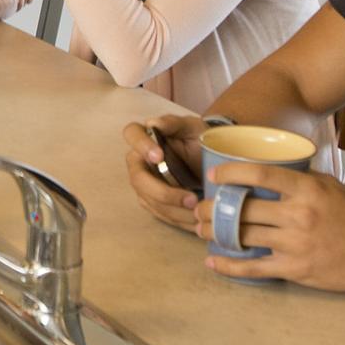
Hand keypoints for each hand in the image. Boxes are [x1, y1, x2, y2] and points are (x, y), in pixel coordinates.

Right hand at [120, 113, 212, 232]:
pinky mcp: (153, 202)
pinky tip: (196, 221)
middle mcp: (140, 161)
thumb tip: (155, 124)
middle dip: (162, 192)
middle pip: (138, 178)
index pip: (132, 134)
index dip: (141, 146)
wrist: (213, 162)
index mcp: (147, 137)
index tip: (159, 156)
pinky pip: (161, 214)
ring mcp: (145, 183)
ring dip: (174, 210)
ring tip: (200, 211)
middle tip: (191, 198)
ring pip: (149, 200)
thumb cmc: (199, 140)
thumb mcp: (193, 127)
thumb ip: (174, 123)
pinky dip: (179, 220)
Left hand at [192, 163, 344, 289]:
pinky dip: (229, 266)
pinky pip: (253, 267)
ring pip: (243, 236)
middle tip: (199, 208)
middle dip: (214, 209)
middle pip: (244, 208)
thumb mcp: (331, 186)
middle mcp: (298, 215)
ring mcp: (294, 243)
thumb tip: (270, 168)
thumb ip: (300, 178)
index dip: (231, 173)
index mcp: (306, 190)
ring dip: (216, 233)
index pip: (261, 174)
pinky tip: (212, 261)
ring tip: (201, 230)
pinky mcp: (294, 268)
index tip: (213, 176)